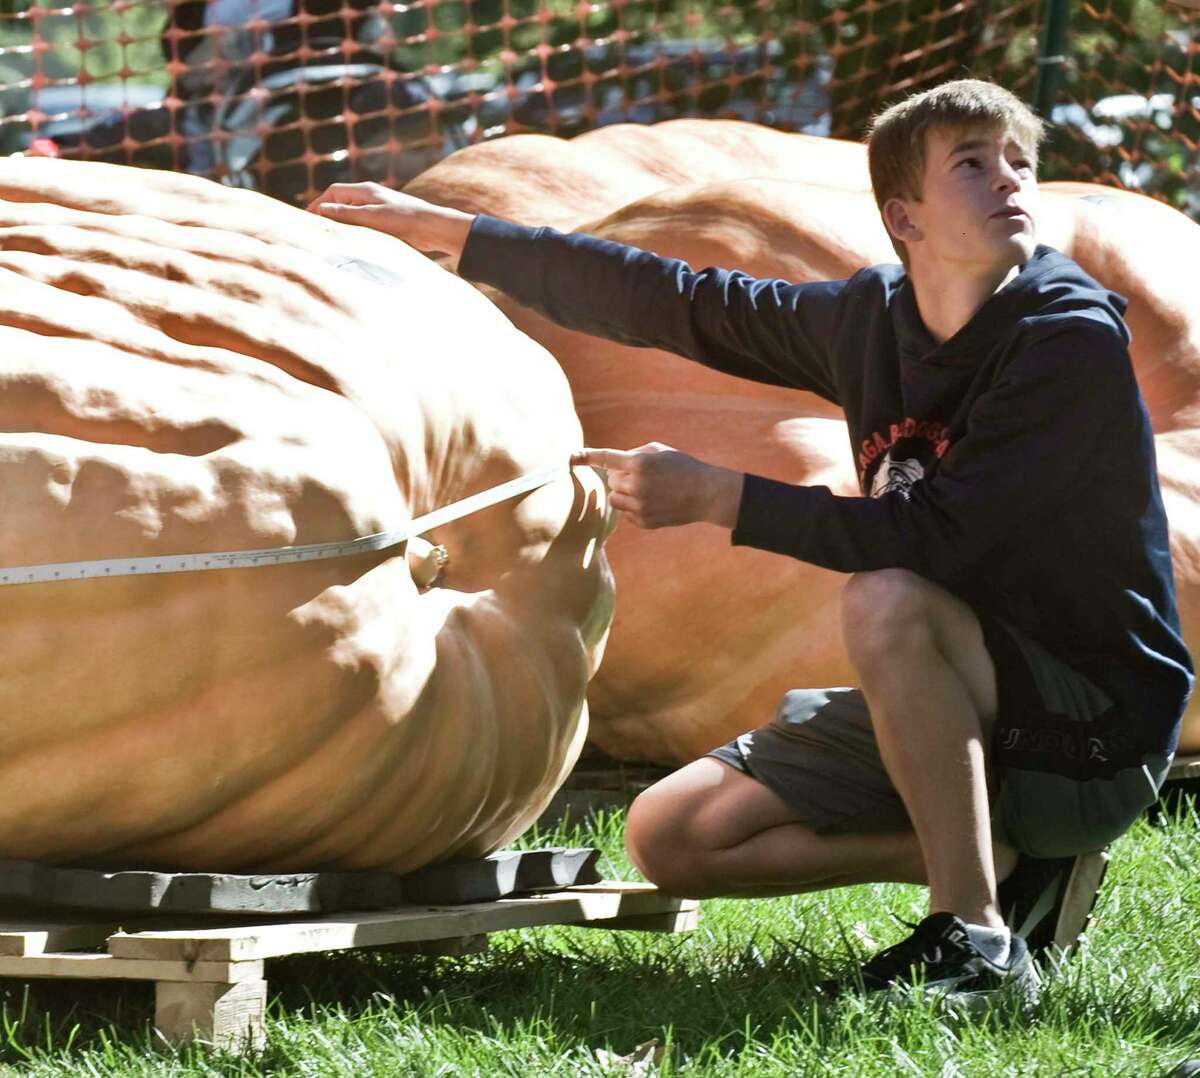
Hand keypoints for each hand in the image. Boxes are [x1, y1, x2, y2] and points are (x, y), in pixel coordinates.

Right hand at [306, 182, 474, 262]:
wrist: (433, 227)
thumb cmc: (405, 220)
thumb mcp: (372, 217)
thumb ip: (347, 214)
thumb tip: (322, 211)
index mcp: (365, 190)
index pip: (333, 192)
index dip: (319, 204)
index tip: (308, 219)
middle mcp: (370, 197)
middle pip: (341, 202)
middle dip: (327, 214)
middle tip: (316, 231)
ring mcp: (379, 208)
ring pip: (352, 214)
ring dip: (341, 224)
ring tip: (330, 239)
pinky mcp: (387, 221)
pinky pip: (364, 224)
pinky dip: (354, 231)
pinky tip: (352, 243)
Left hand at [571, 443, 743, 529]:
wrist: (705, 493)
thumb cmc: (682, 467)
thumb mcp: (659, 451)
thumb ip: (634, 455)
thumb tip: (612, 466)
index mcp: (640, 463)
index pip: (607, 459)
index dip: (587, 456)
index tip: (570, 457)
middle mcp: (637, 485)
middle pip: (611, 481)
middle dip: (620, 477)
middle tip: (640, 476)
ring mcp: (640, 506)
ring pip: (614, 499)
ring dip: (624, 493)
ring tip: (645, 490)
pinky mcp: (644, 521)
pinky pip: (626, 514)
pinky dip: (634, 508)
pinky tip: (654, 503)